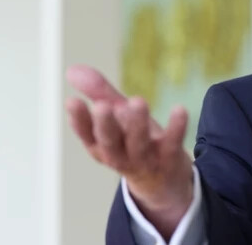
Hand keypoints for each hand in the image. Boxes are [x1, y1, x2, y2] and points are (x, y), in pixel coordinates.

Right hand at [65, 64, 192, 238]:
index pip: (87, 134)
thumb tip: (72, 69)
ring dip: (137, 124)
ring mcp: (145, 160)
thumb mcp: (117, 119)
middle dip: (106, 125)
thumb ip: (99, 93)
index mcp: (102, 147)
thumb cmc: (135, 143)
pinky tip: (179, 109)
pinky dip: (176, 128)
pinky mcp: (170, 158)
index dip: (79, 120)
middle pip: (110, 142)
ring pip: (139, 144)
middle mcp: (120, 156)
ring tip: (137, 101)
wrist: (164, 183)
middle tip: (102, 106)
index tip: (71, 101)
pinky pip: (173, 143)